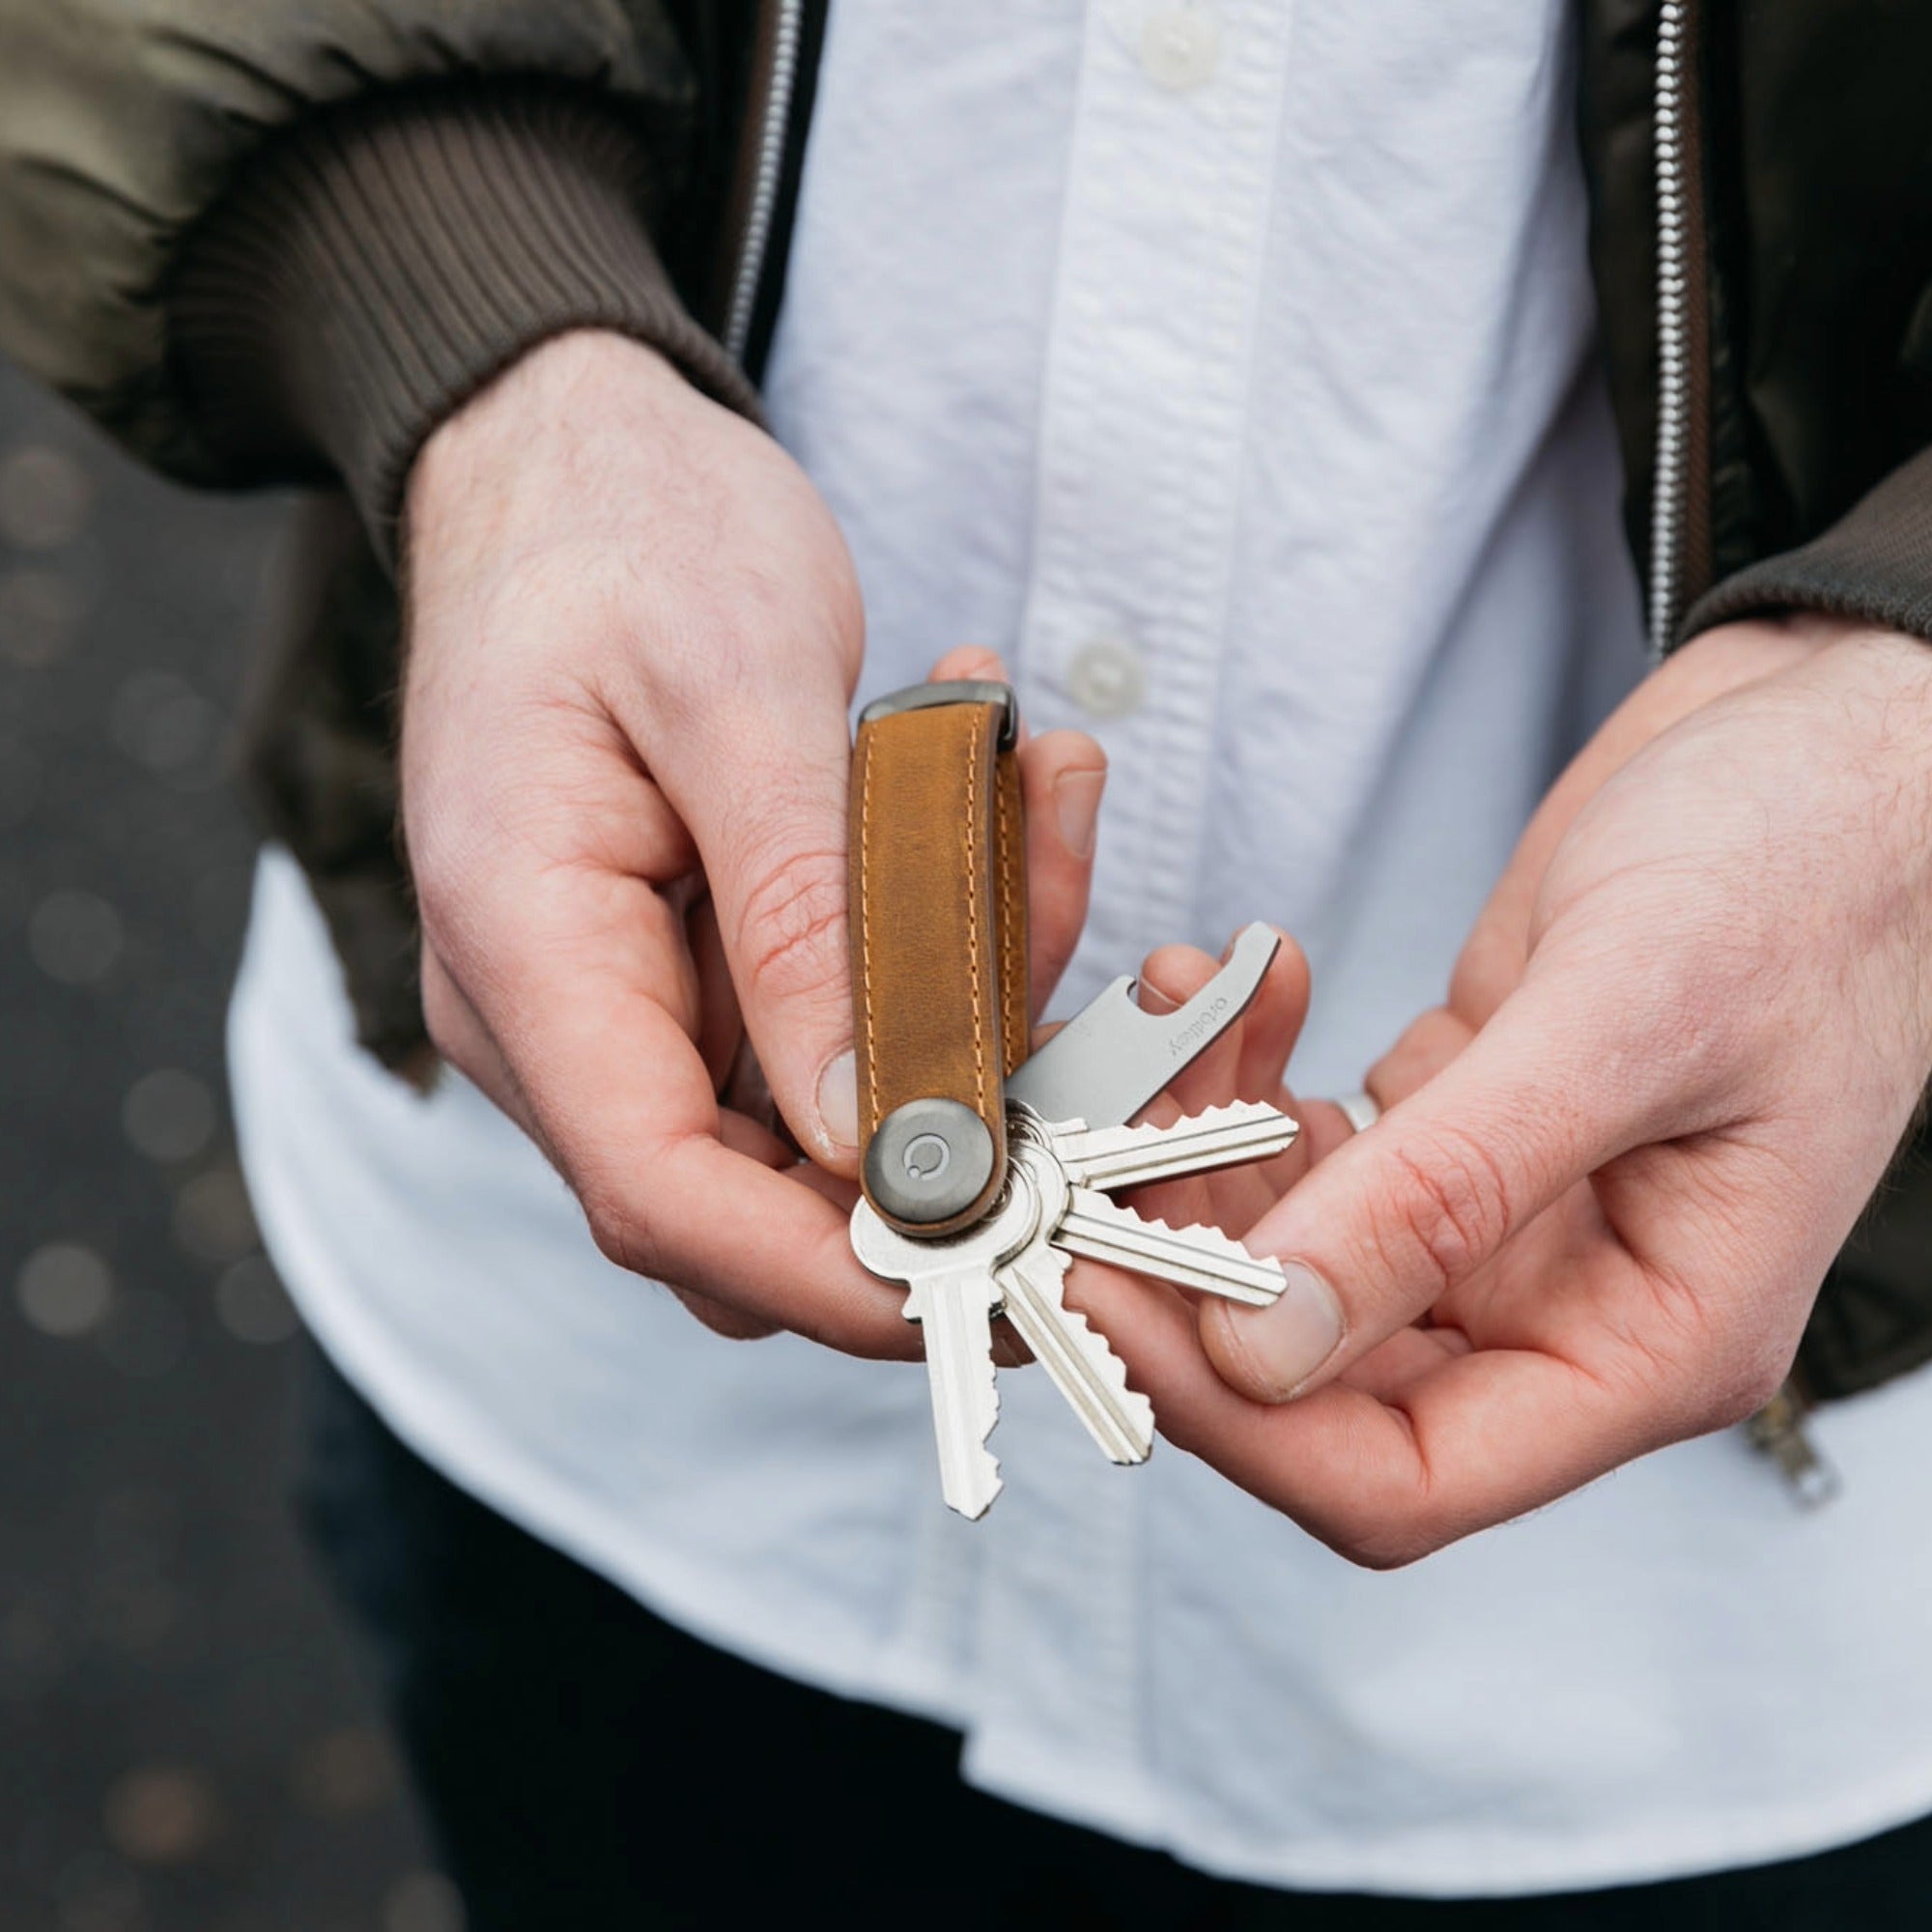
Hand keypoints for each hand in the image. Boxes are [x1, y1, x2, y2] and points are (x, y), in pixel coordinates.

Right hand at [402, 330, 1104, 1351]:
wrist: (568, 456)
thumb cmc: (629, 536)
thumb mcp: (737, 692)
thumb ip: (803, 920)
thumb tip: (873, 1135)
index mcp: (523, 944)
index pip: (660, 1191)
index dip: (832, 1262)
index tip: (1005, 1258)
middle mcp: (558, 1008)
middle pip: (750, 1191)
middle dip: (937, 1138)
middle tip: (1079, 988)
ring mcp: (628, 994)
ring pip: (821, 1109)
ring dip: (966, 1000)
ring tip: (1038, 793)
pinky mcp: (699, 965)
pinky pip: (841, 1017)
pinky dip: (942, 941)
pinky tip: (996, 790)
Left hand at [1079, 616, 1931, 1562]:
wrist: (1825, 747)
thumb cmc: (1803, 874)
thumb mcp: (1628, 1022)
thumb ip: (1450, 1191)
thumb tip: (1265, 1345)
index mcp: (1649, 1341)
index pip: (1404, 1476)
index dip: (1236, 1420)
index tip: (1106, 1296)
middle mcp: (1565, 1306)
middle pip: (1317, 1380)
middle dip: (1189, 1274)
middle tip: (1087, 1154)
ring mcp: (1503, 1222)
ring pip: (1291, 1261)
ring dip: (1202, 1158)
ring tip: (1172, 1019)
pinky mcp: (1454, 1134)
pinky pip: (1308, 1157)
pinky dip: (1247, 1088)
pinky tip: (1235, 994)